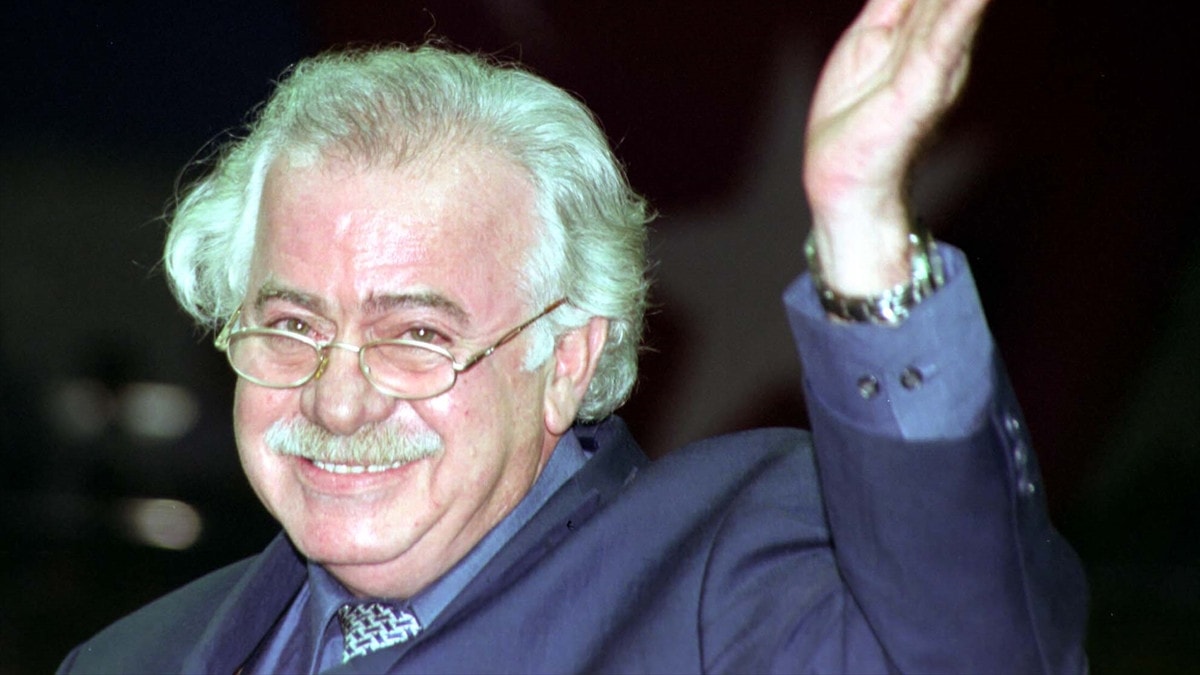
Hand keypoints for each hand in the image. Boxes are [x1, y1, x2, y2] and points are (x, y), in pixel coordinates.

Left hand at [803, 0, 990, 293]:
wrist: (844, 184)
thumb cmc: (856, 122)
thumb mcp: (868, 42)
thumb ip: (893, 3)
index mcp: (928, 28)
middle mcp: (945, 42)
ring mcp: (939, 63)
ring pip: (960, 0)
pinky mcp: (924, 87)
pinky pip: (946, 34)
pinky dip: (962, 6)